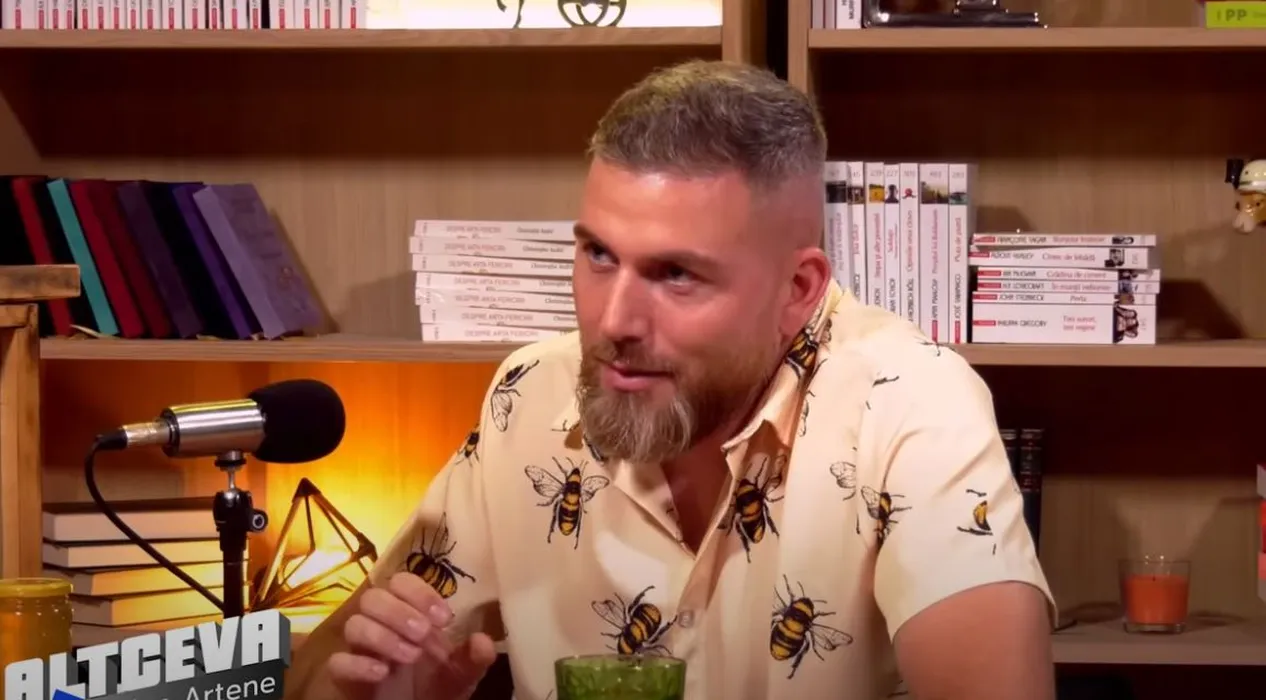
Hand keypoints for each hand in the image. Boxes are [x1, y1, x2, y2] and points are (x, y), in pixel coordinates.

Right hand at [327, 572, 496, 699]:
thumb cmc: (436, 688)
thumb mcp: (461, 674)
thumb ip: (474, 658)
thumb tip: (482, 641)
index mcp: (407, 615)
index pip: (402, 582)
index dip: (420, 593)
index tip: (444, 619)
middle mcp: (380, 625)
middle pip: (372, 596)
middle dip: (399, 611)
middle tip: (423, 634)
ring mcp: (360, 649)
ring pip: (354, 623)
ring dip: (382, 635)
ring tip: (410, 656)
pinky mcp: (345, 676)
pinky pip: (337, 661)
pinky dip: (358, 664)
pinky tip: (382, 672)